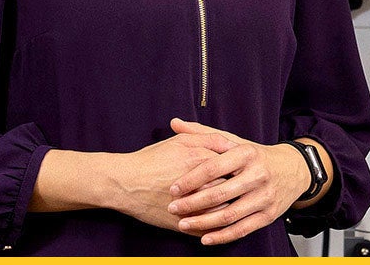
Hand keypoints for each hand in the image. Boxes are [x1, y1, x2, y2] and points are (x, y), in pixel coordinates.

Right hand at [102, 123, 239, 231]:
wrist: (125, 184)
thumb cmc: (151, 160)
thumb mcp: (180, 142)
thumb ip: (209, 139)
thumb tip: (232, 144)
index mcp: (204, 163)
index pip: (236, 168)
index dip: (241, 170)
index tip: (244, 172)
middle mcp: (203, 186)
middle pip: (233, 191)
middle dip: (239, 191)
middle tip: (243, 190)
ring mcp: (195, 208)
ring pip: (225, 213)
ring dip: (230, 210)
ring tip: (232, 206)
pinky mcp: (186, 225)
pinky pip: (210, 229)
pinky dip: (217, 227)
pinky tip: (218, 222)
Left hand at [164, 118, 310, 245]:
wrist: (294, 169)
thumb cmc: (255, 155)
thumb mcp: (234, 140)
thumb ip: (203, 133)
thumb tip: (174, 123)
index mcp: (246, 153)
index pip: (213, 167)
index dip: (191, 179)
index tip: (173, 189)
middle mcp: (258, 175)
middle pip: (219, 193)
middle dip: (192, 203)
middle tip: (172, 208)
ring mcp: (265, 196)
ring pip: (230, 214)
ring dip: (203, 222)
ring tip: (183, 224)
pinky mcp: (269, 215)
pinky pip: (243, 229)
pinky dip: (222, 236)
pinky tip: (205, 238)